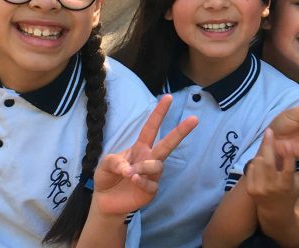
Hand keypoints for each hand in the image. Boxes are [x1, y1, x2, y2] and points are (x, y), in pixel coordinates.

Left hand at [90, 95, 197, 216]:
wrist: (105, 201)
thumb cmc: (107, 178)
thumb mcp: (104, 164)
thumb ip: (114, 162)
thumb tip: (129, 168)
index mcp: (140, 147)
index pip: (151, 128)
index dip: (159, 113)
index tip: (168, 97)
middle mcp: (149, 158)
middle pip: (168, 143)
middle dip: (181, 131)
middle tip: (194, 119)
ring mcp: (152, 175)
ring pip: (157, 165)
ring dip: (144, 167)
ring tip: (129, 174)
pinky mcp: (151, 190)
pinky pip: (152, 183)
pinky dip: (142, 181)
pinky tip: (133, 181)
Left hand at [245, 129, 298, 211]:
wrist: (275, 212)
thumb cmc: (291, 194)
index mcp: (286, 184)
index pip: (288, 166)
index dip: (288, 153)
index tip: (288, 143)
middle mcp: (272, 187)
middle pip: (268, 162)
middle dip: (268, 145)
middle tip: (269, 130)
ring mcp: (260, 188)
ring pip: (258, 163)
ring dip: (263, 154)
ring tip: (267, 148)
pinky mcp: (250, 189)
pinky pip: (251, 169)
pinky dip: (256, 163)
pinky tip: (261, 161)